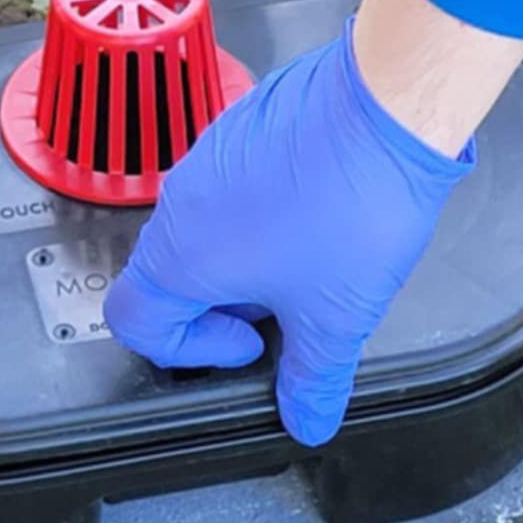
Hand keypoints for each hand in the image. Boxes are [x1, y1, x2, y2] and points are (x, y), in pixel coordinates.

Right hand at [103, 18, 475, 445]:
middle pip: (170, 275)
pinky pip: (233, 184)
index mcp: (180, 254)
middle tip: (290, 311)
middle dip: (226, 308)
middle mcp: (181, 199)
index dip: (190, 353)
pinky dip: (263, 213)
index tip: (254, 347)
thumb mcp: (337, 318)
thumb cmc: (351, 204)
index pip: (135, 322)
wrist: (387, 104)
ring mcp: (209, 153)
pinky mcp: (244, 125)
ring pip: (204, 227)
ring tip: (314, 262)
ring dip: (246, 260)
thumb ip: (313, 379)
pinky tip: (322, 214)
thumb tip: (305, 418)